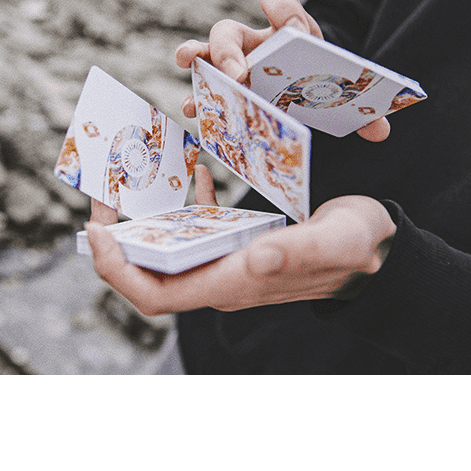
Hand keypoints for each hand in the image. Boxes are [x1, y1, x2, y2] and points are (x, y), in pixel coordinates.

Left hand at [85, 165, 396, 315]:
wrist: (374, 249)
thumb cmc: (357, 246)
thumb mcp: (334, 241)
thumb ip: (297, 252)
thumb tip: (253, 259)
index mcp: (232, 283)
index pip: (155, 294)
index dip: (117, 269)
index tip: (95, 230)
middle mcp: (219, 279)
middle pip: (147, 275)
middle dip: (115, 243)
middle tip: (100, 199)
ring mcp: (224, 264)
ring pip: (165, 253)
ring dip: (142, 225)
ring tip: (129, 185)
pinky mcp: (234, 247)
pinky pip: (194, 233)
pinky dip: (184, 207)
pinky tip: (194, 176)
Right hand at [176, 0, 390, 142]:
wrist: (299, 89)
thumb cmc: (315, 81)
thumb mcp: (336, 88)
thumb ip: (360, 108)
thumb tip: (380, 131)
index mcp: (284, 30)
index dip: (281, 7)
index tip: (290, 29)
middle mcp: (251, 41)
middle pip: (230, 30)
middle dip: (229, 50)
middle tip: (238, 74)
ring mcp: (231, 62)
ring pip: (205, 51)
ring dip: (197, 56)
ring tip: (190, 62)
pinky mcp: (220, 86)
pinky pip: (201, 85)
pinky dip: (196, 97)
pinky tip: (193, 109)